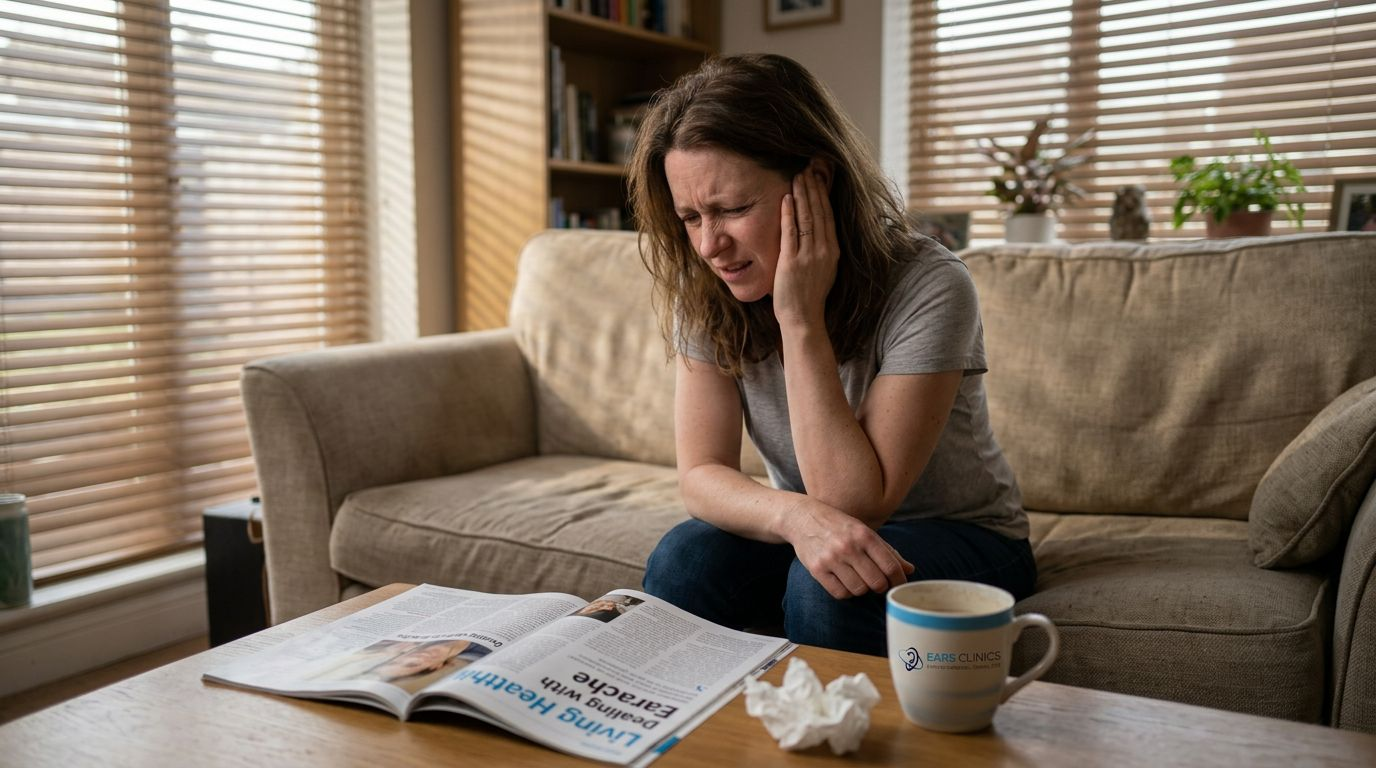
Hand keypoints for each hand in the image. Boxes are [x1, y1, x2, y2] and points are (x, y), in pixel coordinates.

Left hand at [773, 161, 838, 328]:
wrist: (803, 319)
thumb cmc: (809, 297)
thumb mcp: (823, 270)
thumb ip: (822, 250)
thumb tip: (818, 232)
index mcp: (833, 252)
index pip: (829, 216)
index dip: (824, 195)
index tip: (819, 178)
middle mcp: (824, 251)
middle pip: (819, 213)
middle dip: (813, 188)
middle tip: (807, 168)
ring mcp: (808, 256)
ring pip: (807, 218)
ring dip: (802, 195)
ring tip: (798, 177)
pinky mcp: (792, 262)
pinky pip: (791, 232)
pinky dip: (789, 213)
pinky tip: (786, 198)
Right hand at [781, 497, 914, 598]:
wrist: (803, 518)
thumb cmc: (839, 526)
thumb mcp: (864, 531)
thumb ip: (887, 551)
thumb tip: (910, 570)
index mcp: (864, 535)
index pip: (891, 566)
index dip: (899, 580)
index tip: (898, 584)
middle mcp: (848, 546)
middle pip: (877, 582)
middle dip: (881, 586)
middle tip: (877, 583)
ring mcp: (831, 558)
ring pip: (859, 590)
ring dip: (862, 589)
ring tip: (859, 579)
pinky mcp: (817, 569)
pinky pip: (840, 593)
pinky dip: (846, 592)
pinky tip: (845, 582)